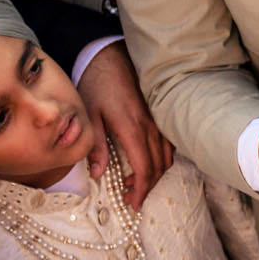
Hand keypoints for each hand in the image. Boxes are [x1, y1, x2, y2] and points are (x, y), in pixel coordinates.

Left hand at [73, 44, 172, 209]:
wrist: (110, 56)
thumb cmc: (96, 84)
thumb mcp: (89, 115)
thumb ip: (95, 146)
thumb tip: (98, 173)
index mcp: (132, 129)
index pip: (144, 168)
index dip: (141, 190)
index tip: (132, 203)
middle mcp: (151, 126)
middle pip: (158, 166)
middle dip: (148, 186)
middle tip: (132, 198)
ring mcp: (159, 120)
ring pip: (167, 156)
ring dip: (156, 174)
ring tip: (138, 183)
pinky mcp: (160, 114)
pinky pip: (169, 144)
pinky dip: (162, 159)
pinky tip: (149, 162)